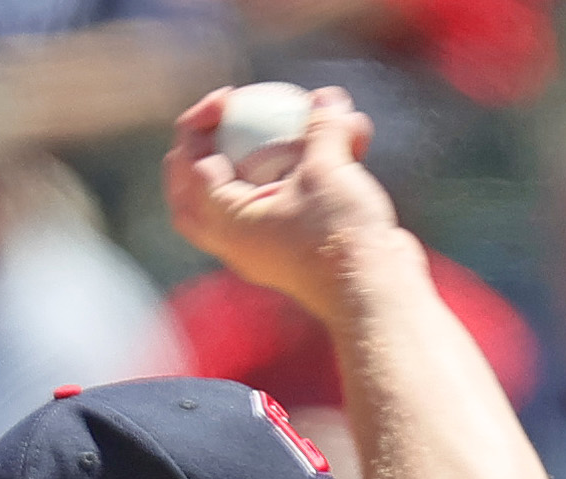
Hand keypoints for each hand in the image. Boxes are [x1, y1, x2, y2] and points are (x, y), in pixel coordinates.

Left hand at [163, 86, 400, 323]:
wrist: (376, 294)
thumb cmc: (341, 236)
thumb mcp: (327, 168)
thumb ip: (321, 127)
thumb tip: (325, 98)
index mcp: (227, 225)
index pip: (189, 170)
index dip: (198, 125)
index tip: (230, 98)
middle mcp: (239, 240)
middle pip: (198, 192)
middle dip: (205, 149)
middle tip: (227, 116)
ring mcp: (268, 246)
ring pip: (254, 191)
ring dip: (278, 149)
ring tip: (313, 114)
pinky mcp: (301, 246)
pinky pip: (297, 197)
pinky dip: (316, 166)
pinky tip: (353, 138)